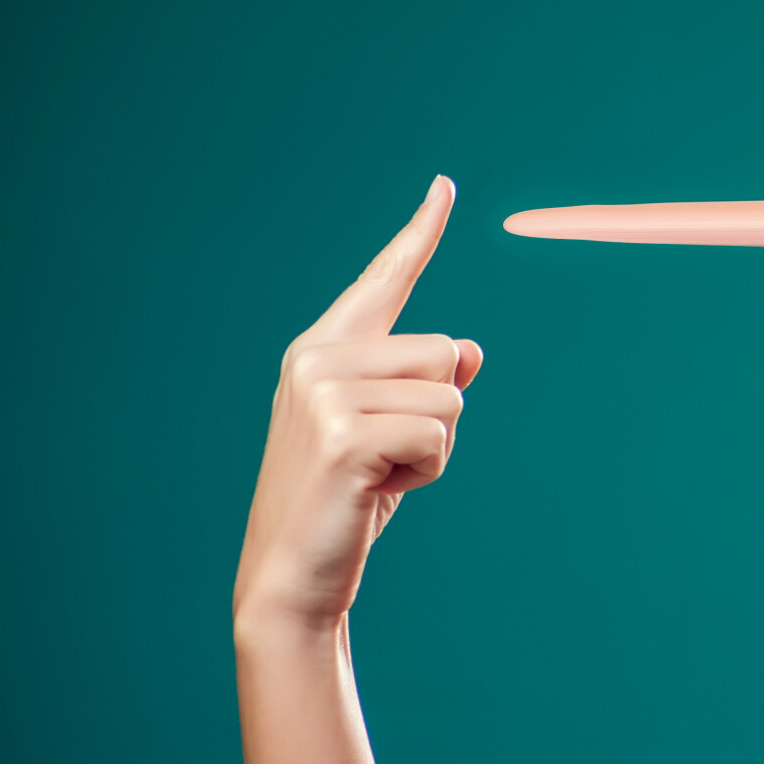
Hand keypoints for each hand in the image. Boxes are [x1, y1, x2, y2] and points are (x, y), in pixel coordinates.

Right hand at [233, 176, 482, 628]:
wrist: (294, 576)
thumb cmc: (347, 502)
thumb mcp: (393, 433)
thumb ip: (423, 385)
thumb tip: (469, 350)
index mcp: (323, 350)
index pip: (384, 281)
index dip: (419, 234)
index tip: (445, 187)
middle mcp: (318, 359)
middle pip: (446, 352)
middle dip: (439, 413)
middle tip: (384, 458)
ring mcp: (325, 394)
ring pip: (451, 397)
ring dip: (435, 448)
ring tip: (379, 475)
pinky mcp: (344, 434)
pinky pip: (440, 435)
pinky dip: (428, 471)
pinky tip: (378, 491)